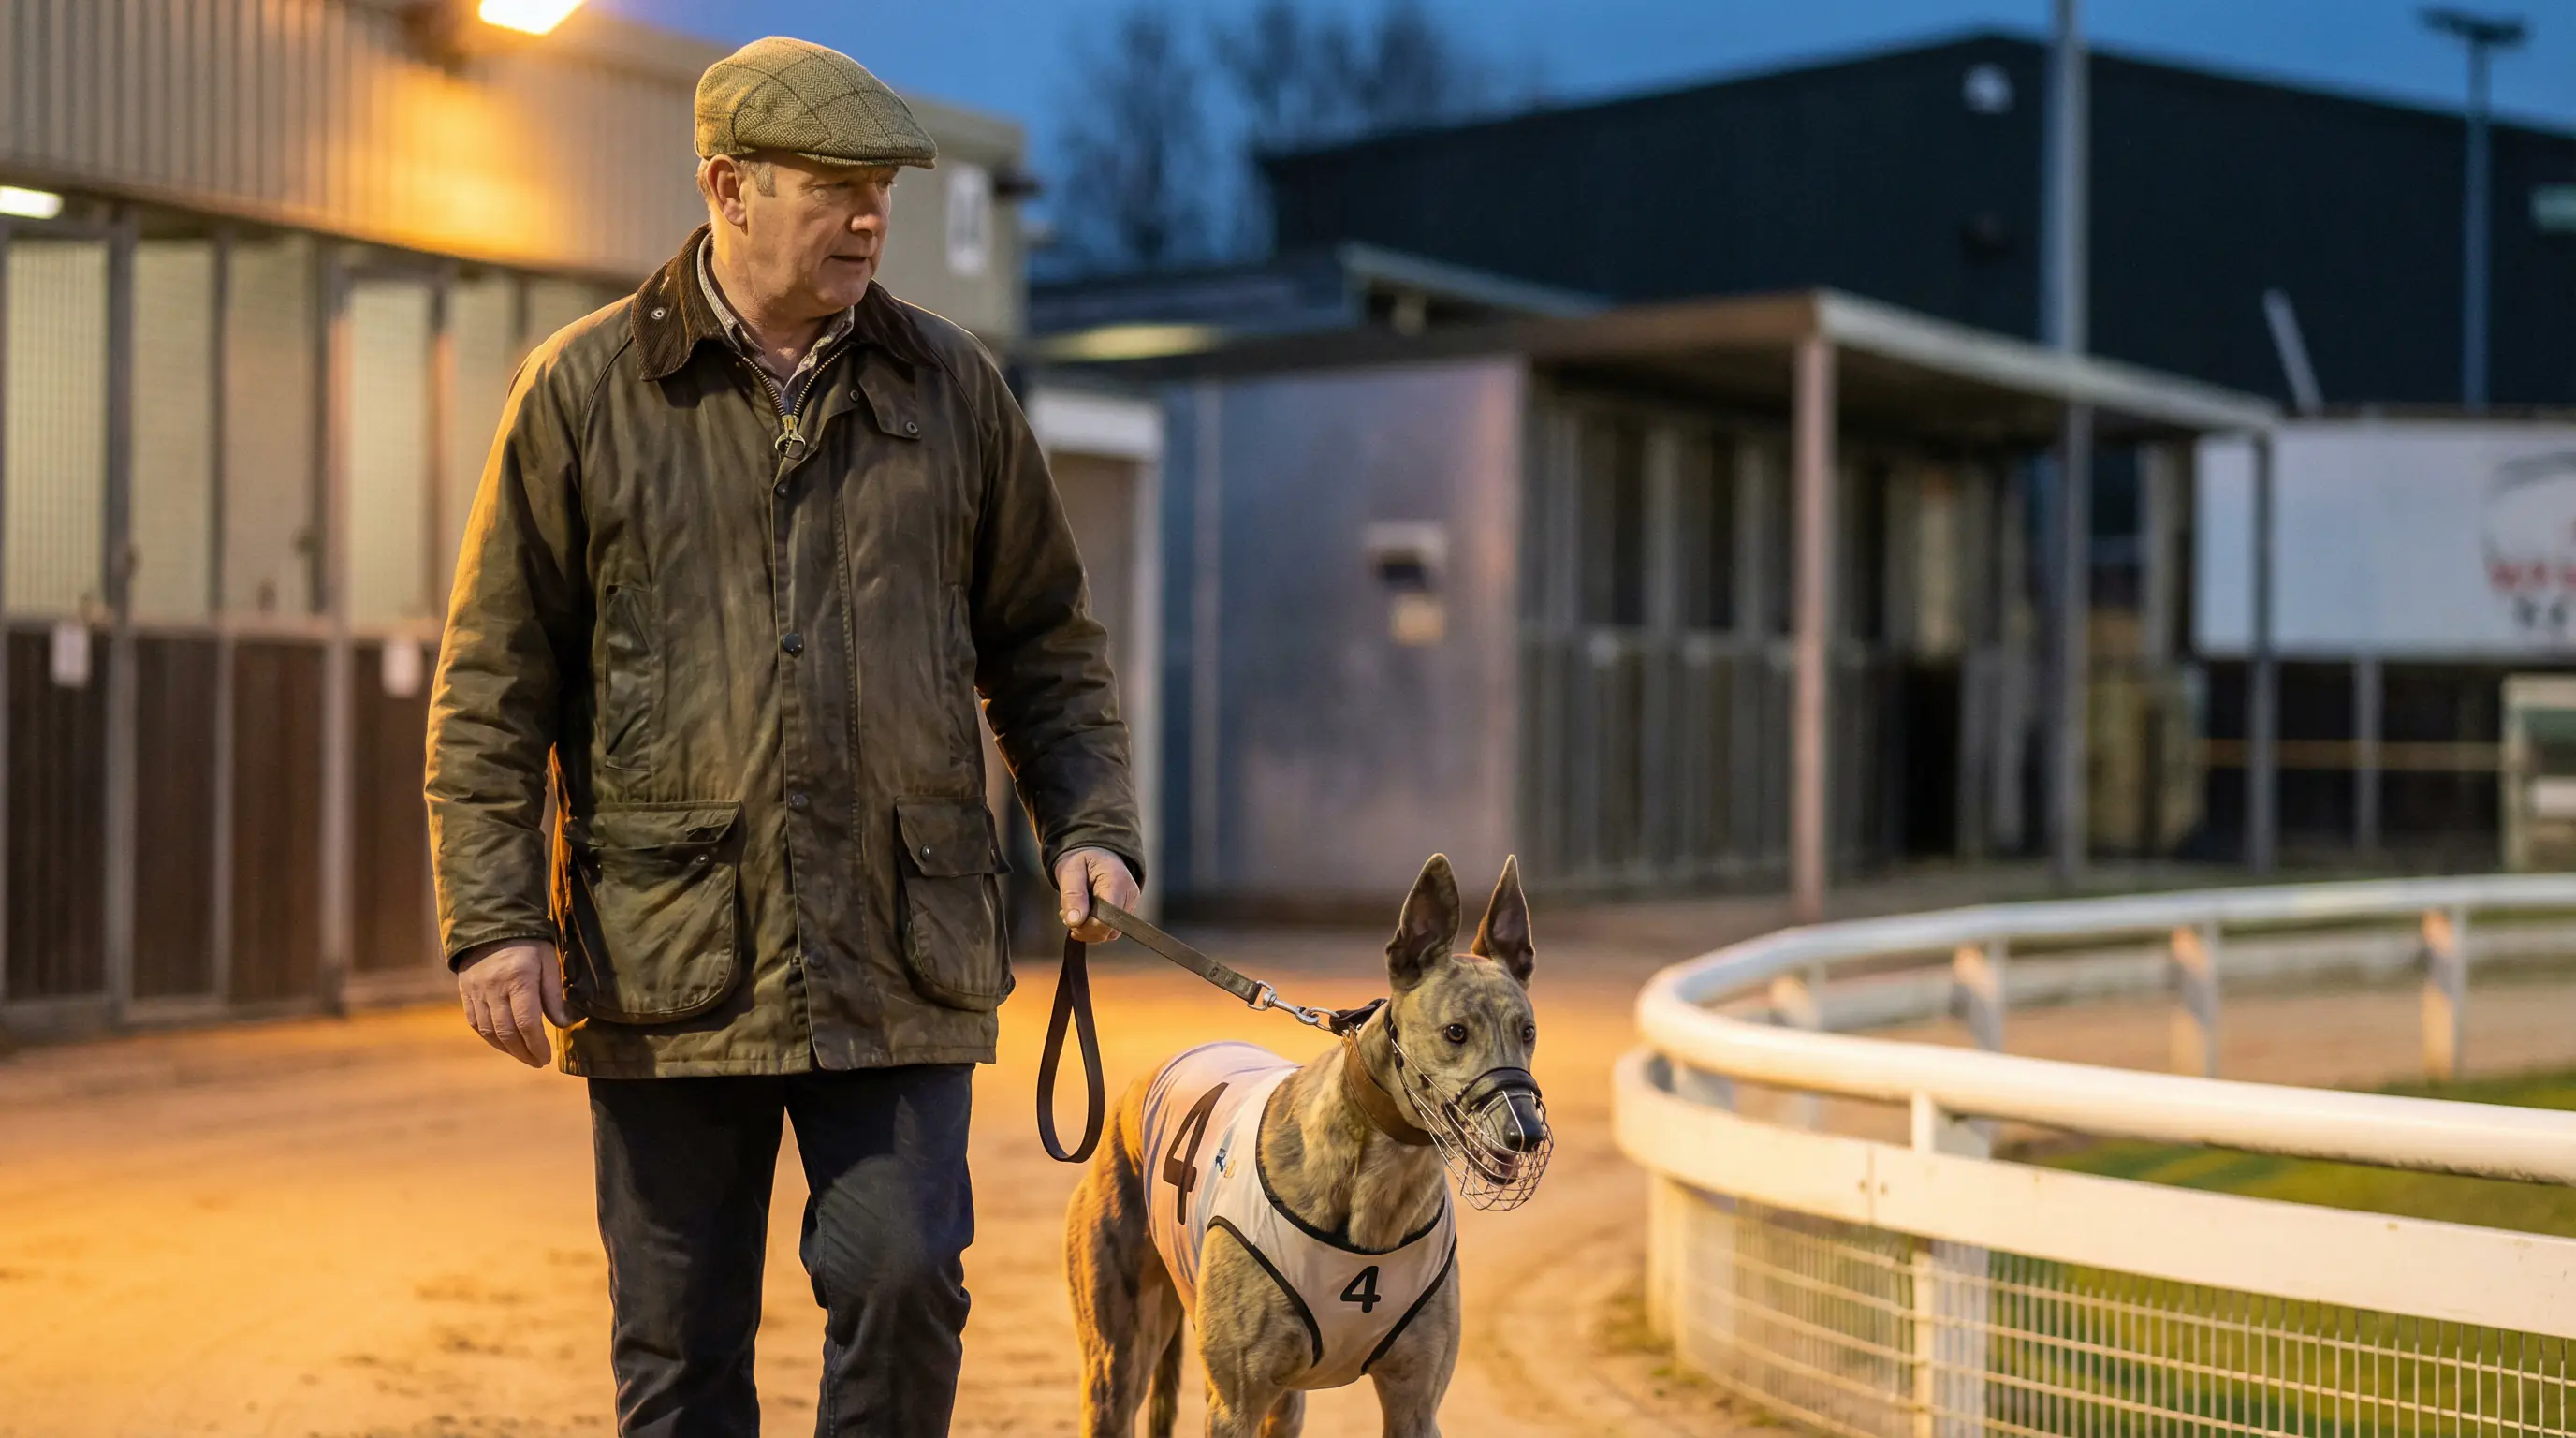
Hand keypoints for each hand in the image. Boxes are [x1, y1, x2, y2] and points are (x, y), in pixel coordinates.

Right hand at [455, 939, 571, 1067]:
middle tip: (538, 1062)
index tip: (547, 1057)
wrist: (490, 923)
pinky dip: (490, 1038)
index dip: (537, 1045)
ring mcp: (476, 992)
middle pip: (507, 1032)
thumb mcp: (548, 961)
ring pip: (489, 1031)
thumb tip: (564, 1024)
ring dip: (507, 1049)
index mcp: (519, 979)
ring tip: (524, 1056)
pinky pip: (476, 1023)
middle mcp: (494, 988)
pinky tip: (504, 1044)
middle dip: (524, 1052)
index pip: (527, 1022)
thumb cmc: (528, 942)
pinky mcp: (465, 993)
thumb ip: (553, 994)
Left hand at [1055, 847, 1140, 944]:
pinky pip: (1109, 930)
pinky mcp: (1126, 912)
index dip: (1085, 926)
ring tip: (1074, 911)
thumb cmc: (1083, 859)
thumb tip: (1075, 921)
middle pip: (1107, 929)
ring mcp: (1130, 905)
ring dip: (1087, 929)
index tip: (1068, 917)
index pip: (1107, 918)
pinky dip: (1093, 928)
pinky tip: (1083, 915)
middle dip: (1083, 928)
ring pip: (1108, 933)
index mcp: (1117, 881)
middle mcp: (1129, 895)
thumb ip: (1072, 895)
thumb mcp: (1070, 871)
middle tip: (1067, 913)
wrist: (1094, 852)